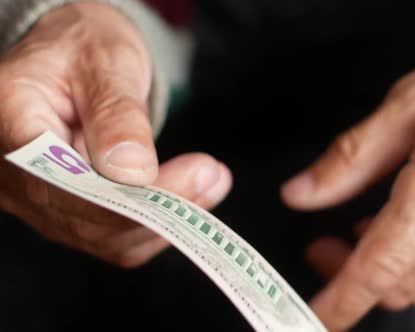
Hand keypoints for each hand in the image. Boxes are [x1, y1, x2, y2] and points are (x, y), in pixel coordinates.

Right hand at [0, 3, 231, 267]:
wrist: (73, 56)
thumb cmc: (83, 47)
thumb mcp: (104, 61)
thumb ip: (116, 114)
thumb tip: (132, 172)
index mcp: (11, 123)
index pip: (61, 183)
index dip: (127, 197)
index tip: (191, 179)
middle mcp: (12, 173)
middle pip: (86, 219)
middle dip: (160, 207)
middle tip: (213, 175)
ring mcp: (36, 197)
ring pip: (104, 237)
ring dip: (166, 219)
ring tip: (211, 180)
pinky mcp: (65, 208)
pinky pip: (112, 235)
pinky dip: (156, 221)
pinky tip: (193, 193)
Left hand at [282, 11, 414, 329]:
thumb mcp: (406, 107)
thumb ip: (348, 161)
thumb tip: (300, 194)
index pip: (379, 266)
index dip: (341, 299)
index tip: (315, 315)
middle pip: (399, 284)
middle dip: (355, 272)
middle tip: (333, 242)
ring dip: (396, 271)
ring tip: (385, 227)